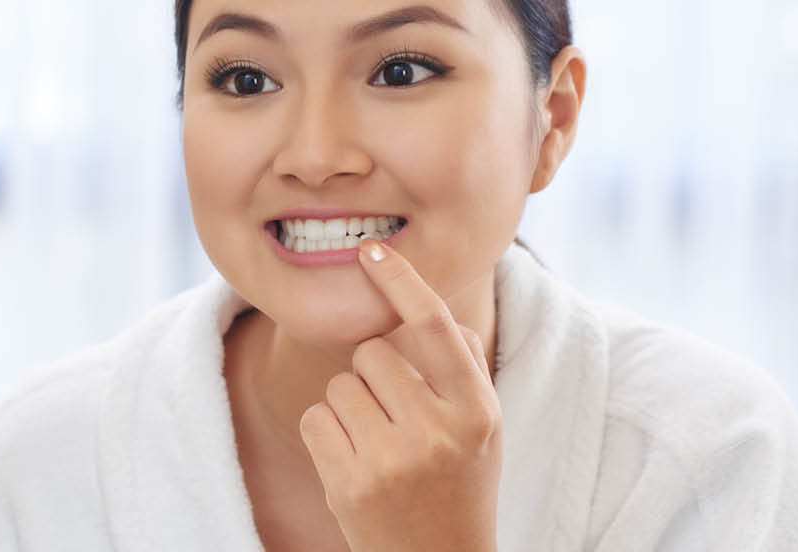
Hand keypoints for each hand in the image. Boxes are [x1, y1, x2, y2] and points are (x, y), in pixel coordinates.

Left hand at [298, 240, 501, 551]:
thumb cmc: (458, 484)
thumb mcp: (482, 429)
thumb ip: (462, 368)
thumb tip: (426, 306)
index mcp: (478, 410)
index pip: (436, 327)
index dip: (402, 282)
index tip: (371, 250)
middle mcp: (439, 432)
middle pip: (373, 352)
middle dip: (372, 374)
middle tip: (393, 417)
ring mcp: (392, 460)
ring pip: (340, 385)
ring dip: (349, 407)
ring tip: (377, 446)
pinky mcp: (349, 484)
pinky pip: (315, 418)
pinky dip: (326, 435)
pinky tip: (353, 464)